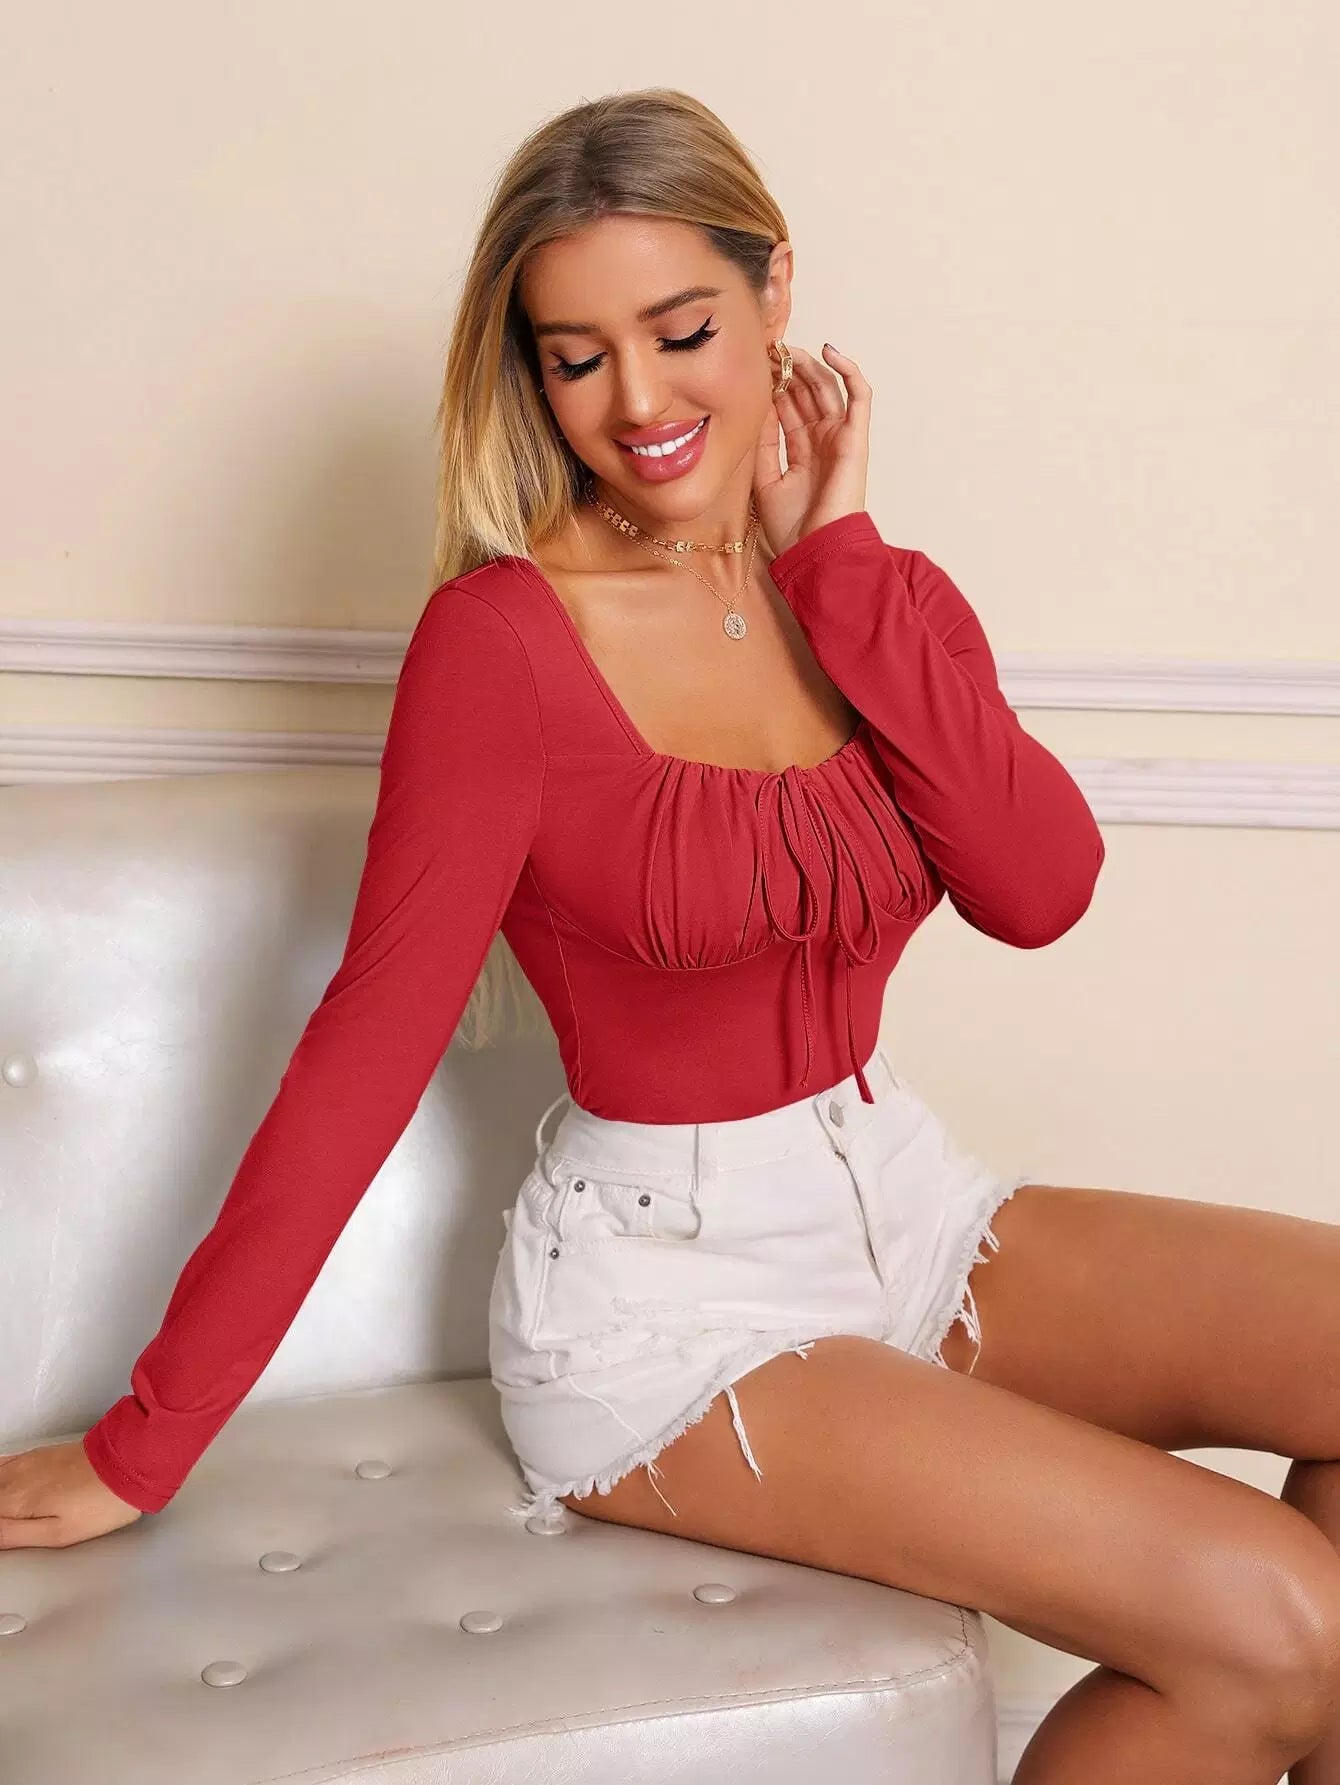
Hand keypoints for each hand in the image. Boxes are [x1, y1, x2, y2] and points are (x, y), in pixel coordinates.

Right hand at [0, 1439, 144, 1548]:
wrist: (129, 1461)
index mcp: (14, 1500)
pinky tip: (6, 1491)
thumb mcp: (57, 1532)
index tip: (5, 1534)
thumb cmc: (99, 1503)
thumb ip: (12, 1535)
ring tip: (11, 1516)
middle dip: (0, 1514)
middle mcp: (13, 1478)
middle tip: (10, 1526)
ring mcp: (24, 1463)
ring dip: (0, 1500)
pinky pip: (2, 1465)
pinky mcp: (36, 1455)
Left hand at [752, 343, 870, 557]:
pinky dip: (848, 369)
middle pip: (807, 392)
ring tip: (784, 349)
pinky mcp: (856, 437)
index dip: (773, 384)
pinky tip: (827, 350)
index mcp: (803, 452)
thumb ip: (764, 446)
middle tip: (765, 350)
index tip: (752, 365)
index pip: (789, 407)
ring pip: (828, 387)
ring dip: (807, 365)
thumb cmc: (794, 529)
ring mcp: (841, 437)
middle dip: (786, 369)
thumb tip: (759, 408)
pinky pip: (859, 395)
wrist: (815, 552)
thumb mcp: (766, 482)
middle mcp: (823, 441)